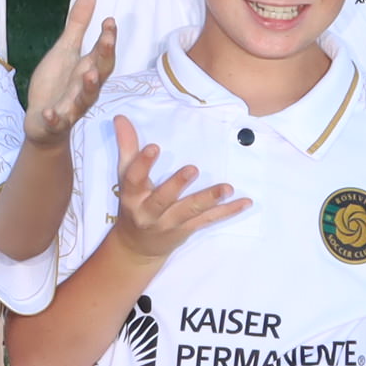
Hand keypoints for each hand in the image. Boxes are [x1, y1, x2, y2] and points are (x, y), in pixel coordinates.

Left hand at [21, 0, 119, 147]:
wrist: (44, 123)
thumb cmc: (58, 85)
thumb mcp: (65, 51)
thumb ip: (77, 26)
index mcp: (88, 70)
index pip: (102, 53)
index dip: (107, 38)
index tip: (109, 20)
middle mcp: (84, 89)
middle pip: (99, 73)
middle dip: (105, 57)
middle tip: (108, 40)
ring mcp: (71, 107)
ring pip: (84, 99)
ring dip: (88, 87)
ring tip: (89, 74)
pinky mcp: (56, 122)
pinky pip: (57, 121)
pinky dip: (54, 118)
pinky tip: (50, 113)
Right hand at [96, 116, 244, 263]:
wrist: (137, 247)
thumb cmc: (133, 204)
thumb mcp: (125, 177)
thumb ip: (126, 147)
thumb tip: (121, 117)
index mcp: (132, 195)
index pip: (134, 179)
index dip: (143, 163)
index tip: (154, 146)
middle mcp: (148, 212)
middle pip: (162, 199)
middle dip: (177, 185)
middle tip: (193, 169)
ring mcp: (169, 223)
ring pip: (189, 211)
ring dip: (208, 200)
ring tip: (226, 188)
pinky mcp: (187, 229)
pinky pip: (208, 220)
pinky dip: (228, 212)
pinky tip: (245, 202)